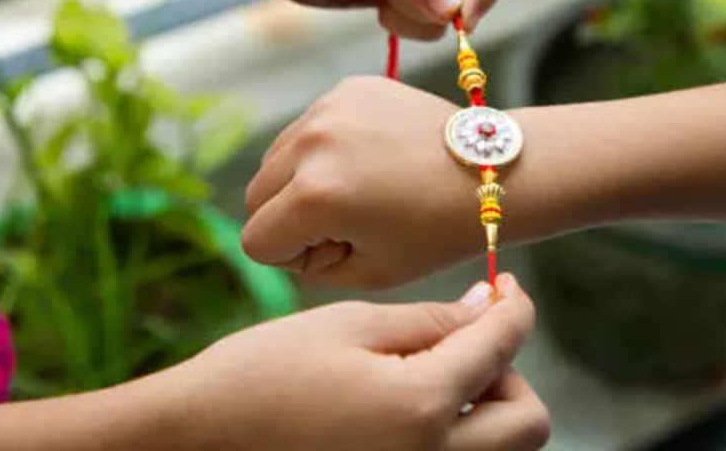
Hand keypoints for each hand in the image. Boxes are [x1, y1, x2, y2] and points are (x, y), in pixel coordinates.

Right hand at [143, 275, 548, 450]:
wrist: (198, 437)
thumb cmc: (262, 372)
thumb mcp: (347, 326)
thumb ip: (427, 321)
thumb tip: (488, 306)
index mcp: (421, 405)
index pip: (504, 347)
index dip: (516, 308)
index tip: (508, 289)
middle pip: (526, 422)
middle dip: (509, 373)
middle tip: (467, 343)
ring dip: (489, 408)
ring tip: (435, 375)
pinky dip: (456, 434)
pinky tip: (412, 404)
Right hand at [243, 76, 487, 289]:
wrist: (490, 172)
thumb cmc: (436, 232)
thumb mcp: (367, 275)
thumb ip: (307, 269)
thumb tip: (284, 240)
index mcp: (314, 196)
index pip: (255, 241)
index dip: (294, 257)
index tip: (340, 249)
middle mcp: (310, 144)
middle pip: (256, 196)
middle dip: (290, 217)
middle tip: (349, 222)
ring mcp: (327, 108)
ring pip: (276, 159)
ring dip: (302, 180)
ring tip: (361, 189)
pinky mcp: (346, 89)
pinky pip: (307, 129)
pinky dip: (326, 149)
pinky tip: (372, 159)